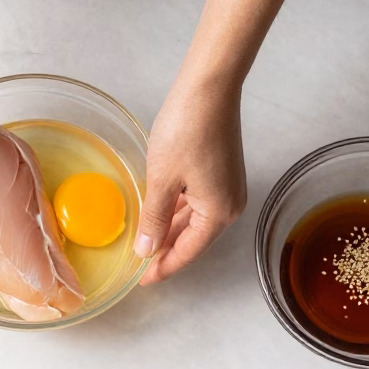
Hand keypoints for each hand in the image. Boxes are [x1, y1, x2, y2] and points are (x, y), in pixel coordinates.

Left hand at [136, 80, 246, 284]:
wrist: (209, 88)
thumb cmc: (187, 131)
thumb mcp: (162, 180)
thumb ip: (154, 220)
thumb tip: (147, 251)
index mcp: (218, 213)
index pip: (187, 252)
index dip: (164, 268)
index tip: (143, 281)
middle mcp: (229, 205)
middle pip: (193, 239)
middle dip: (167, 251)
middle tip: (140, 265)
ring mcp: (227, 188)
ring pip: (194, 220)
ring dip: (170, 231)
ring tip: (145, 243)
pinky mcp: (222, 172)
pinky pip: (197, 202)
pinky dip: (178, 211)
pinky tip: (158, 215)